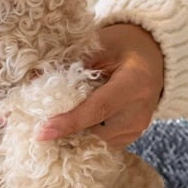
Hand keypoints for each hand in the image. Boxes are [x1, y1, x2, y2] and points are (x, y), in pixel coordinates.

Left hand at [35, 23, 165, 149]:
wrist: (154, 58)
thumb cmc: (125, 46)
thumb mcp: (101, 44)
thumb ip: (72, 62)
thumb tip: (34, 79)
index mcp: (135, 84)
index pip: (98, 108)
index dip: (68, 122)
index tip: (41, 132)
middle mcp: (139, 112)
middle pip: (95, 132)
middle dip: (63, 133)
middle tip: (33, 127)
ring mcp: (137, 128)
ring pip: (96, 142)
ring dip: (72, 136)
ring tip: (48, 124)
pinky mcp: (131, 136)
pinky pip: (102, 143)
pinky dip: (83, 136)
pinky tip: (68, 125)